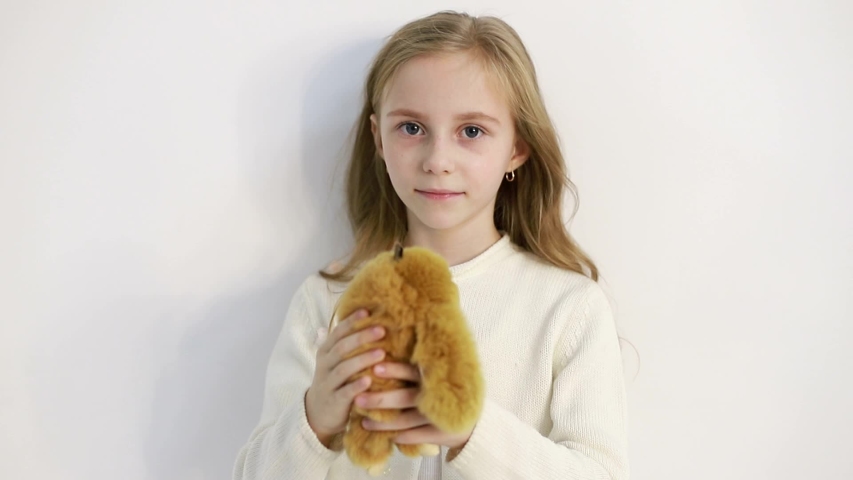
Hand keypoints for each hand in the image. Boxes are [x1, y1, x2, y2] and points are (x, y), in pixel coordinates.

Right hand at [305, 309, 386, 446]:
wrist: (318, 413)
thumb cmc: (336, 380)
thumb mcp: (337, 360)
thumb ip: (348, 343)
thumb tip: (369, 318)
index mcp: (326, 351)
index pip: (338, 332)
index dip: (351, 321)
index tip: (367, 311)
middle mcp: (325, 365)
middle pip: (341, 347)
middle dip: (361, 337)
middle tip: (382, 330)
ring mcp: (328, 383)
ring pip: (343, 369)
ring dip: (362, 360)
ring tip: (381, 353)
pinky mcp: (333, 402)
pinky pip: (344, 393)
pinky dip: (356, 386)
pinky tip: (369, 381)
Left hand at [355, 362, 473, 449]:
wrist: (473, 421)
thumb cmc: (446, 393)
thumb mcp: (437, 377)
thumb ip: (418, 368)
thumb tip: (382, 355)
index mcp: (433, 378)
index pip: (411, 371)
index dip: (394, 370)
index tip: (375, 368)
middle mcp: (434, 395)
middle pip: (404, 397)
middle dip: (380, 399)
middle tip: (359, 399)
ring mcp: (438, 416)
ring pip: (406, 420)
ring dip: (384, 423)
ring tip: (364, 422)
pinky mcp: (441, 434)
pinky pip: (415, 436)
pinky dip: (401, 437)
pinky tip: (387, 437)